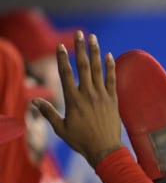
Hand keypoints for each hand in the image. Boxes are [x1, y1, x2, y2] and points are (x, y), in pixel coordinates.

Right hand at [33, 31, 122, 166]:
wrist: (105, 149)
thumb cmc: (81, 141)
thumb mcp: (61, 128)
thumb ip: (49, 113)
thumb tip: (34, 103)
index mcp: (73, 100)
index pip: (66, 74)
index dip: (62, 59)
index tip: (60, 46)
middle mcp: (88, 94)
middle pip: (83, 66)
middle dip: (80, 48)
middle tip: (79, 33)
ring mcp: (102, 96)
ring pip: (98, 69)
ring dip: (95, 52)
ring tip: (93, 38)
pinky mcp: (113, 100)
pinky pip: (112, 79)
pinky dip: (111, 67)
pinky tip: (110, 56)